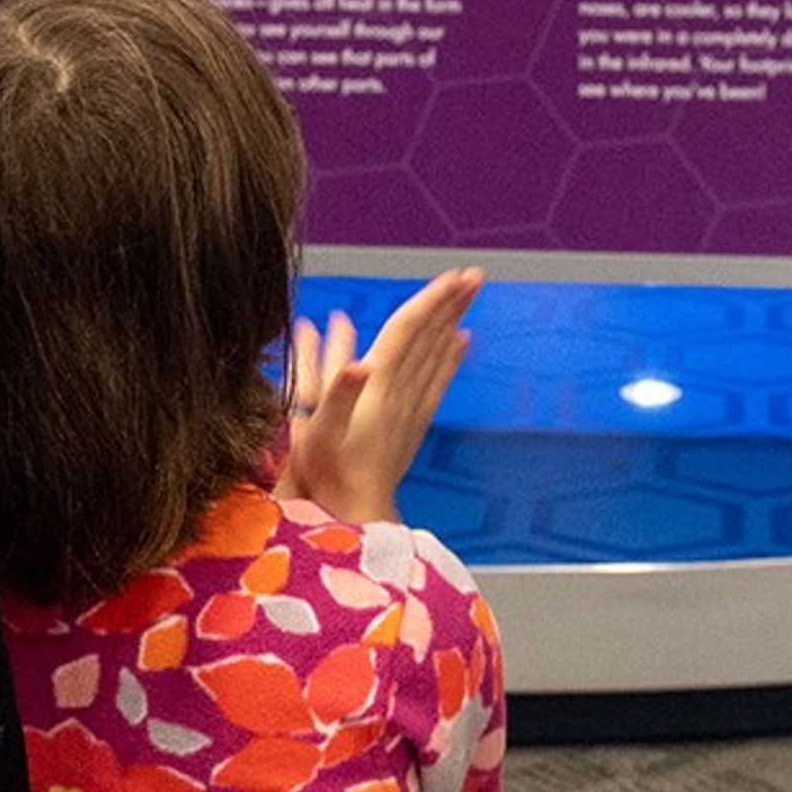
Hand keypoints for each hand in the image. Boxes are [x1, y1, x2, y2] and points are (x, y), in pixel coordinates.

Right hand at [278, 268, 484, 522]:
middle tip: (473, 274)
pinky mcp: (413, 424)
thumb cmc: (329, 477)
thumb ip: (336, 393)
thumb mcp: (319, 434)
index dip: (429, 301)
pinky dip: (451, 357)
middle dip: (449, 302)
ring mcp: (410, 408)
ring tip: (467, 296)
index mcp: (376, 387)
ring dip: (452, 322)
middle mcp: (399, 392)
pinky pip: (438, 382)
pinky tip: (461, 342)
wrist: (354, 517)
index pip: (408, 332)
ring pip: (437, 355)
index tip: (453, 276)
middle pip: (429, 337)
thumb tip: (356, 362)